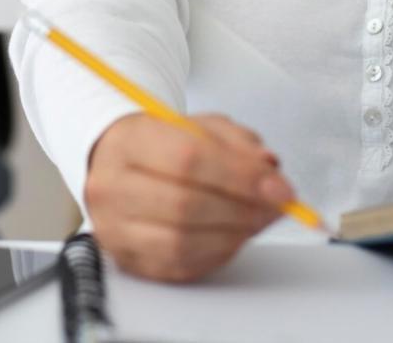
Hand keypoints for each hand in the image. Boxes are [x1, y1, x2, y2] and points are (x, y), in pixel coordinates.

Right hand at [84, 112, 290, 282]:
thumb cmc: (162, 145)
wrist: (117, 165)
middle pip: (184, 204)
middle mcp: (112, 186)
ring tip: (257, 219)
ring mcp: (114, 228)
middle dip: (243, 208)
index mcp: (128, 141)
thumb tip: (268, 170)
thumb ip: (237, 142)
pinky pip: (180, 266)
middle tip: (276, 206)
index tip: (280, 188)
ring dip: (234, 234)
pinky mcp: (127, 260)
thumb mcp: (200, 126)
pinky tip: (233, 235)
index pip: (187, 158)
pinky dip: (217, 253)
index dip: (241, 177)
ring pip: (182, 242)